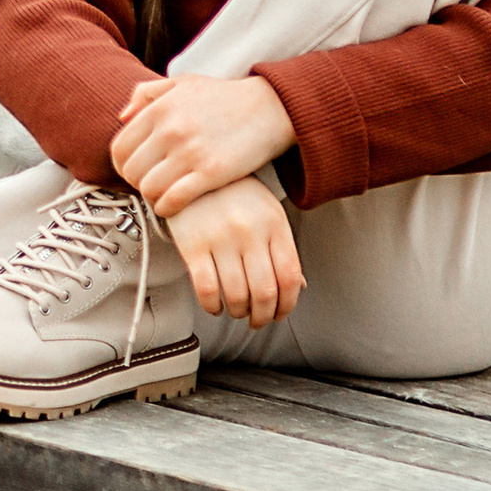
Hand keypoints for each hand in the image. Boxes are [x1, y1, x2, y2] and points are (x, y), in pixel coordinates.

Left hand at [113, 73, 294, 216]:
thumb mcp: (183, 83)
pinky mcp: (211, 172)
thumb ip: (147, 93)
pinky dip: (167, 208)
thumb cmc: (227, 97)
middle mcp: (170, 130)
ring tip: (163, 196)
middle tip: (151, 185)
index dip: (122, 166)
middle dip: (137, 183)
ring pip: (149, 188)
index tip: (135, 172)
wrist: (273, 107)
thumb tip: (122, 117)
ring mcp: (190, 152)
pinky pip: (173, 200)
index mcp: (159, 109)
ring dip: (152, 198)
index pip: (119, 148)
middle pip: (131, 171)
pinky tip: (174, 207)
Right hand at [166, 177, 304, 325]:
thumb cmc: (234, 194)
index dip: (288, 305)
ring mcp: (220, 238)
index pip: (290, 277)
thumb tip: (298, 286)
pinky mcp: (192, 244)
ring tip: (236, 311)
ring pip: (236, 294)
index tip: (280, 314)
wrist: (192, 170)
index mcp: (274, 224)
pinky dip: (212, 305)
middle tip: (257, 321)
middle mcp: (250, 232)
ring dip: (238, 312)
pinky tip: (214, 305)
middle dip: (263, 316)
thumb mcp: (267, 213)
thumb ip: (282, 247)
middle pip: (265, 291)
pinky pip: (206, 288)